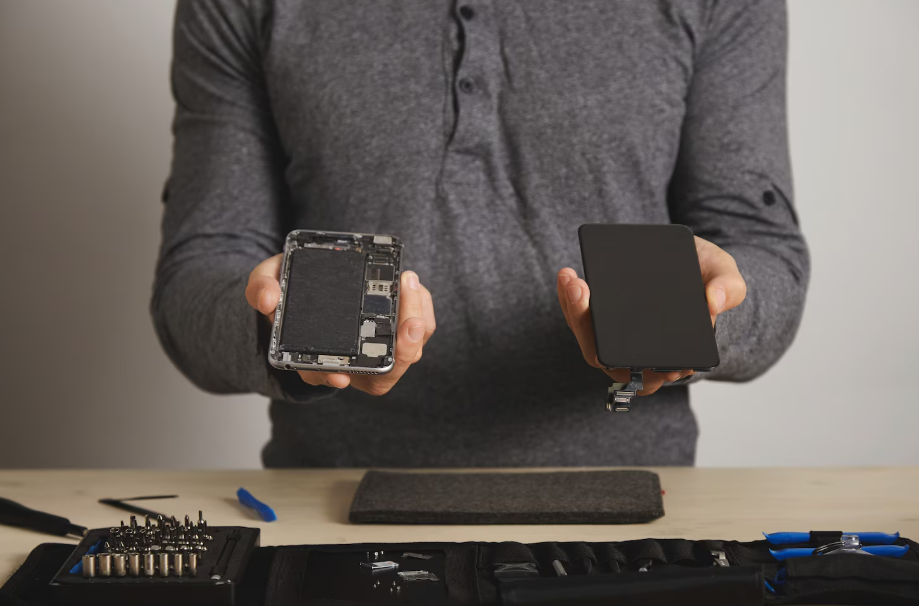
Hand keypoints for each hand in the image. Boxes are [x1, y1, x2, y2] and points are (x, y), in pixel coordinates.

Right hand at [246, 254, 435, 394]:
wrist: (308, 281)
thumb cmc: (287, 288)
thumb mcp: (264, 280)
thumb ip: (260, 288)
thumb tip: (267, 298)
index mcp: (316, 356)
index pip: (329, 376)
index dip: (333, 379)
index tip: (339, 376)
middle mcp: (351, 359)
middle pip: (385, 373)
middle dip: (402, 351)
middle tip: (408, 322)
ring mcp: (377, 346)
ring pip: (409, 350)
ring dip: (416, 323)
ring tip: (408, 286)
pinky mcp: (397, 327)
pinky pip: (419, 327)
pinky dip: (421, 307)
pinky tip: (410, 283)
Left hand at [557, 236, 745, 395]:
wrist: (701, 268)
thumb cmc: (712, 282)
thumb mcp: (728, 279)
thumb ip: (728, 288)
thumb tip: (714, 302)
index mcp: (673, 355)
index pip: (644, 371)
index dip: (625, 361)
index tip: (616, 334)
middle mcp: (641, 354)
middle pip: (602, 354)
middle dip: (585, 323)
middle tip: (580, 288)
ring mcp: (619, 339)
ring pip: (588, 338)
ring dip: (573, 310)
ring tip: (571, 279)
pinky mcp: (605, 320)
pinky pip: (583, 319)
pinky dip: (572, 299)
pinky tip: (568, 276)